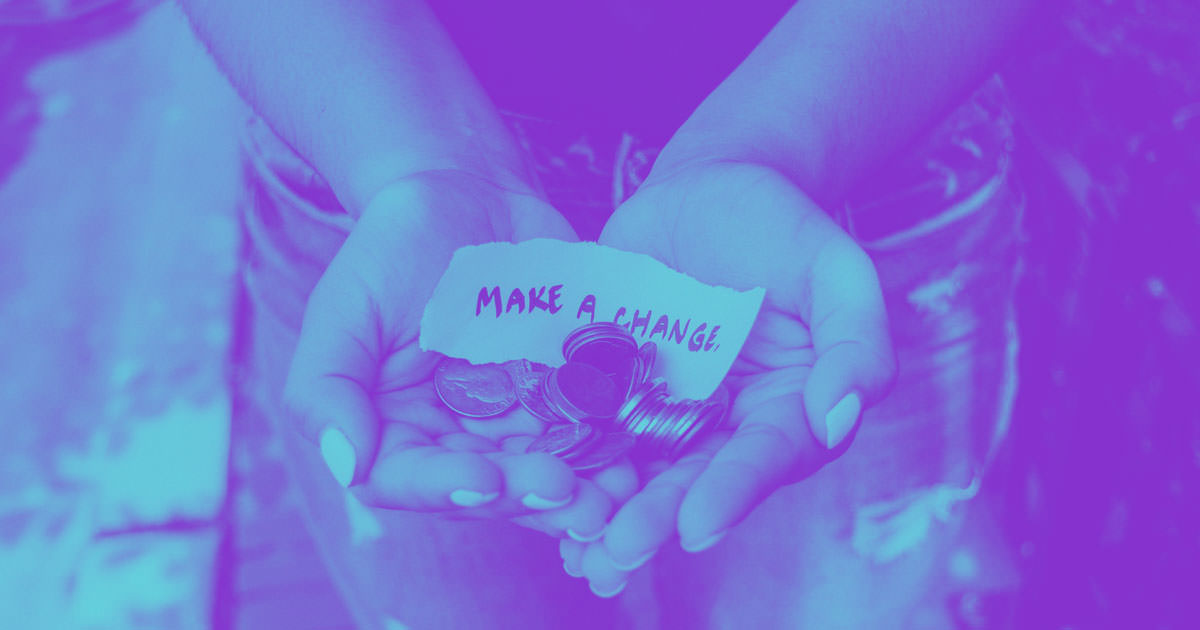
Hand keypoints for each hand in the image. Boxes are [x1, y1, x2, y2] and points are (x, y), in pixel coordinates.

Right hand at [282, 169, 615, 536]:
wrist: (464, 193)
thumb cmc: (391, 248)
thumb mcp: (343, 310)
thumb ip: (326, 389)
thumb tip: (346, 466)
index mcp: (395, 431)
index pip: (413, 481)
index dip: (449, 488)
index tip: (487, 479)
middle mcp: (456, 439)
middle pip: (491, 488)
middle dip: (530, 496)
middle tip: (571, 496)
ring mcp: (514, 421)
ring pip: (546, 473)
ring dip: (582, 492)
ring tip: (615, 495)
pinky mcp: (564, 395)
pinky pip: (589, 432)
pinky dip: (611, 450)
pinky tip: (635, 458)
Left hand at [564, 160, 895, 594]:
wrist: (705, 187)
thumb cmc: (779, 224)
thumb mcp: (834, 267)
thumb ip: (855, 340)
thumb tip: (839, 418)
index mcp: (788, 408)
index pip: (765, 458)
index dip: (734, 492)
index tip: (698, 526)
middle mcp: (727, 424)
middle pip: (694, 480)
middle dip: (657, 519)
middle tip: (618, 550)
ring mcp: (666, 409)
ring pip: (638, 470)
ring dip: (608, 511)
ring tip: (576, 548)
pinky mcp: (614, 387)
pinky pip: (592, 429)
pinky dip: (569, 463)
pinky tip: (540, 494)